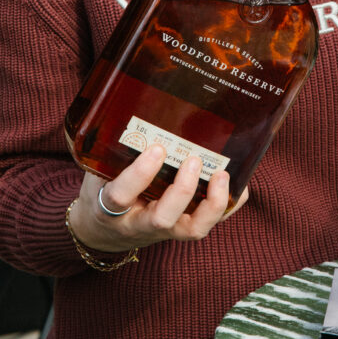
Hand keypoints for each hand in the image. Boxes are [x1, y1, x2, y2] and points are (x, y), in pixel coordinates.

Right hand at [68, 144, 248, 253]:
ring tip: (222, 174)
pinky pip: (208, 223)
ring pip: (192, 230)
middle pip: (162, 219)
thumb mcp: (97, 172)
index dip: (139, 176)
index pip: (120, 197)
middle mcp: (139, 224)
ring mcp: (164, 231)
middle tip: (193, 159)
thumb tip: (138, 107)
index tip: (156, 149)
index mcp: (110, 208)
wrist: (104, 231)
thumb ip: (114, 150)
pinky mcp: (181, 230)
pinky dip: (227, 206)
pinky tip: (240, 185)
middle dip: (182, 190)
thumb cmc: (104, 191)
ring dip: (212, 203)